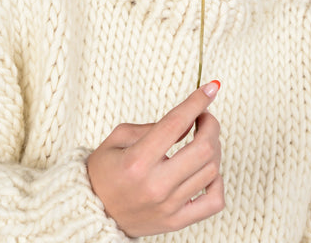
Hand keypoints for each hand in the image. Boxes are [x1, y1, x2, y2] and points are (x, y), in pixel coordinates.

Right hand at [86, 81, 223, 236]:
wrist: (93, 213)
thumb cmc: (104, 171)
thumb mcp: (117, 138)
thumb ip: (152, 127)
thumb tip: (189, 122)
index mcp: (136, 161)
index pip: (176, 123)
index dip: (197, 102)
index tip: (210, 88)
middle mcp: (155, 185)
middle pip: (204, 148)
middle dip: (210, 124)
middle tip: (203, 117)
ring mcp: (168, 206)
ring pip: (211, 170)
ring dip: (214, 147)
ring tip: (202, 139)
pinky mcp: (176, 221)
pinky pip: (214, 202)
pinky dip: (217, 181)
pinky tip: (207, 170)